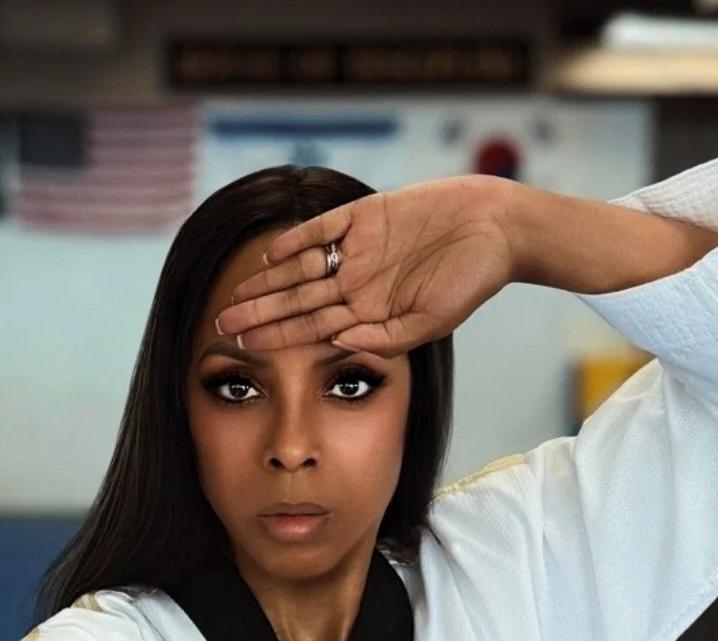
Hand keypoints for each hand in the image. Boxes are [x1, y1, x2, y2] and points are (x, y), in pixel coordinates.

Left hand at [216, 174, 518, 356]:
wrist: (496, 230)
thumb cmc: (469, 283)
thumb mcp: (429, 324)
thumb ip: (384, 339)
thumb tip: (337, 345)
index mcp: (370, 314)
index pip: (312, 330)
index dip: (277, 338)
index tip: (244, 349)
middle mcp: (358, 283)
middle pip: (297, 301)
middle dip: (259, 314)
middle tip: (221, 325)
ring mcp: (360, 249)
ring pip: (302, 268)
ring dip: (269, 282)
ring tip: (235, 294)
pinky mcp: (368, 214)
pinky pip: (324, 228)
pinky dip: (298, 240)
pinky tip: (270, 255)